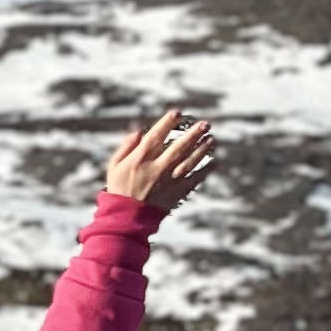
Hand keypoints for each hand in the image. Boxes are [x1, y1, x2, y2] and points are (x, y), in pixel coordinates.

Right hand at [103, 108, 217, 212]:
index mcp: (140, 160)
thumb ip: (126, 146)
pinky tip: (215, 161)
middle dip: (193, 134)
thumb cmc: (121, 188)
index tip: (177, 113)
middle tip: (205, 124)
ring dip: (202, 149)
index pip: (155, 136)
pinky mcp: (177, 192)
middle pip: (178, 147)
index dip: (166, 123)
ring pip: (190, 161)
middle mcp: (157, 168)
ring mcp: (169, 181)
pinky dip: (206, 170)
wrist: (128, 217)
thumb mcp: (115, 165)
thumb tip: (139, 130)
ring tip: (211, 139)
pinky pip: (195, 179)